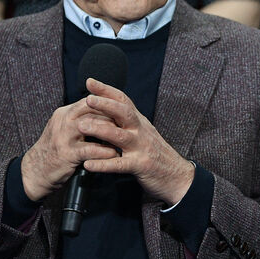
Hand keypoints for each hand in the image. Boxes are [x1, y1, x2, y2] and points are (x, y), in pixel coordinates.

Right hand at [21, 95, 119, 201]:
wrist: (34, 172)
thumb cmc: (56, 151)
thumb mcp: (65, 130)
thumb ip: (82, 120)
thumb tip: (106, 112)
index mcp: (64, 113)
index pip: (90, 101)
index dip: (108, 104)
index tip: (125, 110)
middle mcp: (63, 121)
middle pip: (93, 109)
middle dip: (113, 115)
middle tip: (130, 122)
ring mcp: (64, 137)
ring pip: (93, 126)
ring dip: (111, 131)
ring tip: (125, 137)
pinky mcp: (67, 154)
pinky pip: (91, 150)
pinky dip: (105, 152)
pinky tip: (115, 155)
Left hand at [78, 78, 194, 204]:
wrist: (178, 176)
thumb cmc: (156, 154)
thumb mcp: (144, 133)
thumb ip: (128, 123)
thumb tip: (107, 111)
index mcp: (139, 122)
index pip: (124, 101)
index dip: (107, 90)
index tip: (89, 82)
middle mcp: (141, 131)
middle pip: (124, 113)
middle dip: (105, 104)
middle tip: (87, 100)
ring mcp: (141, 148)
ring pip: (120, 136)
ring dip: (100, 130)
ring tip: (81, 127)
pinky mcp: (140, 166)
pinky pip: (120, 165)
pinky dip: (103, 164)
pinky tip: (88, 164)